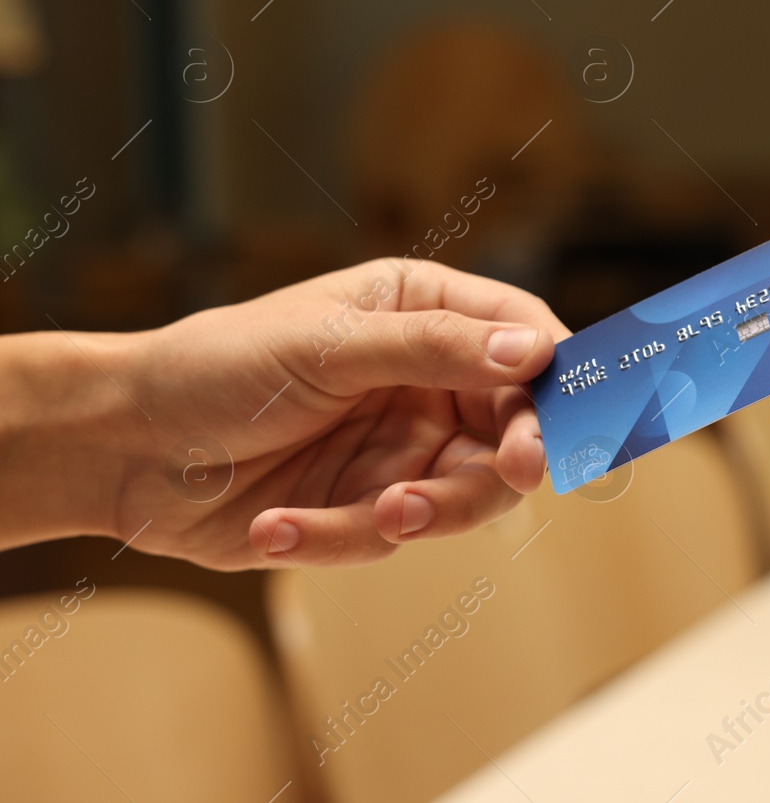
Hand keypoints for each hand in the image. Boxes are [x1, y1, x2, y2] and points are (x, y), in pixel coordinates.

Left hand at [89, 260, 567, 569]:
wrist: (121, 446)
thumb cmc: (216, 366)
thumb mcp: (328, 344)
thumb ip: (432, 348)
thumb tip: (532, 355)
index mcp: (426, 311)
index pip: (524, 340)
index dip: (558, 377)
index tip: (569, 414)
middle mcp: (428, 379)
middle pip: (514, 426)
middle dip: (506, 458)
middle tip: (510, 472)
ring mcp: (402, 447)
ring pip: (466, 493)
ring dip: (427, 510)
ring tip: (376, 515)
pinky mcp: (365, 508)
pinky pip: (388, 537)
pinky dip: (336, 539)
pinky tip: (276, 527)